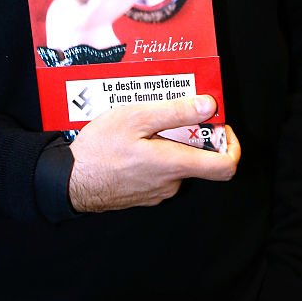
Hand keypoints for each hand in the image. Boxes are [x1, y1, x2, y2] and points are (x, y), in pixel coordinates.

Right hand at [68, 95, 240, 212]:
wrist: (70, 180)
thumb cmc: (99, 149)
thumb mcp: (136, 117)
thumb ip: (176, 112)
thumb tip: (208, 107)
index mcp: (175, 164)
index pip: (225, 166)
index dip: (232, 145)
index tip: (221, 127)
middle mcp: (171, 183)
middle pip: (197, 157)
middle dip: (186, 133)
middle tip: (162, 113)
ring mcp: (158, 191)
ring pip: (175, 162)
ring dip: (165, 142)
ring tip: (140, 125)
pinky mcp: (144, 194)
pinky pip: (159, 171)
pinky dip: (153, 153)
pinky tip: (131, 142)